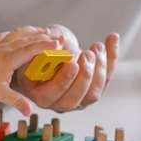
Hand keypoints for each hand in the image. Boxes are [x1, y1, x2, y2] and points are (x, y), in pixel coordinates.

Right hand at [0, 25, 119, 112]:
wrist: (47, 53)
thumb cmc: (33, 54)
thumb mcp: (28, 51)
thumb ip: (34, 48)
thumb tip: (52, 41)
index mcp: (41, 96)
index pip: (54, 94)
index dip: (64, 80)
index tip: (72, 62)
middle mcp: (61, 102)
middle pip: (78, 98)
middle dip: (85, 76)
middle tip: (87, 53)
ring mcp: (79, 98)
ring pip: (94, 92)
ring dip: (100, 68)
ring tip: (97, 46)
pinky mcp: (94, 87)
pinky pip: (107, 77)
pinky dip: (111, 57)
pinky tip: (112, 37)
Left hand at [0, 34, 59, 115]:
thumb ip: (16, 101)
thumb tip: (29, 112)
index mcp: (8, 59)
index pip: (30, 50)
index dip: (45, 46)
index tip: (58, 43)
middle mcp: (5, 48)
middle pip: (28, 39)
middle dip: (45, 38)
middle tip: (60, 39)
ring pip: (20, 34)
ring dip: (34, 32)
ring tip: (46, 32)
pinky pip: (11, 35)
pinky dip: (21, 32)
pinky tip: (26, 33)